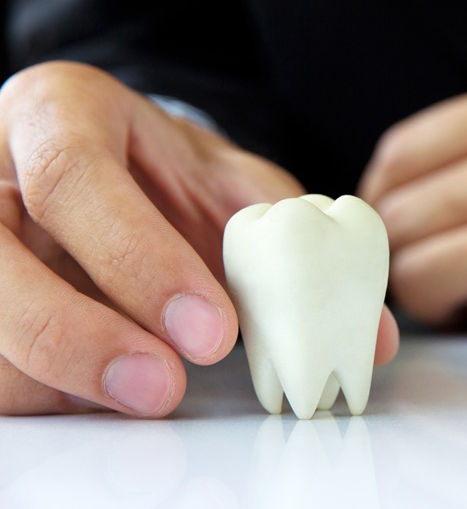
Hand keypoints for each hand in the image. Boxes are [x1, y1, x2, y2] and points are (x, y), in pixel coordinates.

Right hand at [0, 61, 397, 415]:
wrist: (117, 166)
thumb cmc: (166, 172)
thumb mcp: (230, 185)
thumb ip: (292, 244)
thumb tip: (370, 333)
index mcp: (60, 115)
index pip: (74, 179)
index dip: (137, 260)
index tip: (209, 331)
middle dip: (78, 337)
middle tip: (163, 388)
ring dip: (64, 379)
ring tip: (147, 392)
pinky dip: (54, 394)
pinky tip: (110, 393)